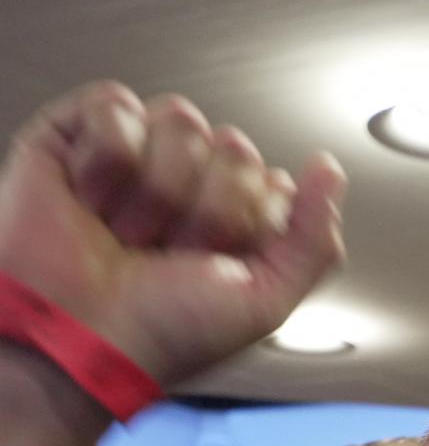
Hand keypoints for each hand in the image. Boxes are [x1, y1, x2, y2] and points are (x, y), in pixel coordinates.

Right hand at [0, 82, 345, 383]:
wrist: (82, 339)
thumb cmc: (164, 334)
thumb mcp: (266, 302)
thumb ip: (315, 241)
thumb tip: (330, 171)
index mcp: (238, 222)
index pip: (273, 181)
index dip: (252, 226)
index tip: (222, 266)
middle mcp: (193, 185)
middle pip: (235, 148)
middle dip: (206, 214)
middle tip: (169, 255)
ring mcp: (140, 156)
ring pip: (181, 122)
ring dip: (157, 194)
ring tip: (128, 236)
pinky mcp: (82, 134)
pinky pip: (117, 105)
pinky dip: (108, 162)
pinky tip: (94, 201)